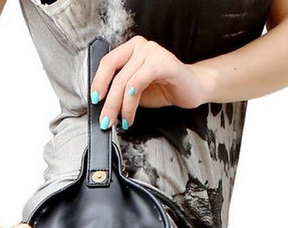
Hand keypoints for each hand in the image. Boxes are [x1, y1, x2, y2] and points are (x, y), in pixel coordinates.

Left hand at [90, 35, 215, 129]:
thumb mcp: (135, 92)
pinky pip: (140, 81)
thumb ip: (119, 92)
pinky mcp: (164, 63)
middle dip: (108, 103)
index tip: (94, 101)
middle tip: (106, 121)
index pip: (107, 63)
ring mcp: (152, 52)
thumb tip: (101, 105)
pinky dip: (132, 99)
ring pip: (125, 82)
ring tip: (124, 121)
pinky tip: (131, 112)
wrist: (192, 89)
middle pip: (115, 76)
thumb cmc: (164, 89)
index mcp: (130, 49)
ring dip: (121, 107)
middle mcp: (140, 46)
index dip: (98, 82)